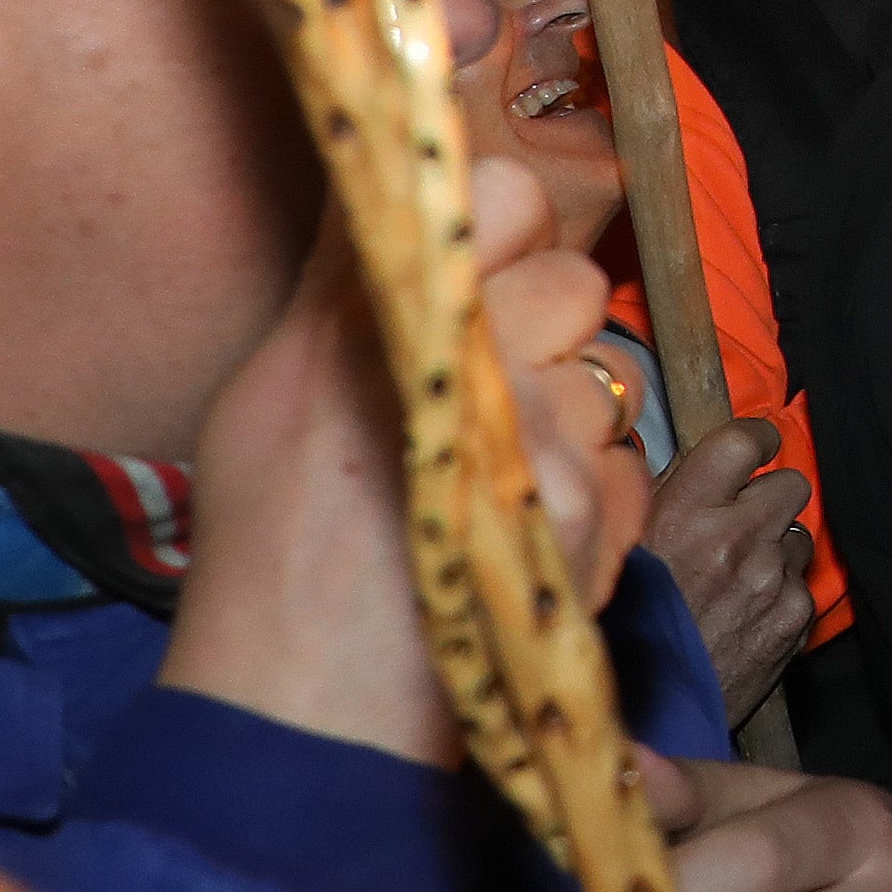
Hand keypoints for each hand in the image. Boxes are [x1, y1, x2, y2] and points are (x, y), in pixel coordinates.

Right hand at [167, 132, 648, 766]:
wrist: (305, 713)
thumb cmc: (271, 558)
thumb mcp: (265, 400)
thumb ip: (340, 284)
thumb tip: (392, 178)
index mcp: (363, 323)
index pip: (506, 193)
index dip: (506, 222)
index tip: (481, 261)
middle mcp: (461, 364)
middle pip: (573, 282)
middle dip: (543, 326)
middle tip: (480, 392)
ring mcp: (538, 441)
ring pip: (607, 377)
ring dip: (567, 421)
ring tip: (488, 485)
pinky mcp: (586, 514)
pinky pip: (626, 463)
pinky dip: (587, 494)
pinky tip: (519, 534)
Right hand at [648, 415, 821, 715]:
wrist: (640, 714)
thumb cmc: (617, 627)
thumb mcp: (622, 548)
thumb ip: (663, 499)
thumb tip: (695, 461)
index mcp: (687, 510)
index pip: (746, 442)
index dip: (756, 440)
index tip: (756, 447)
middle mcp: (737, 537)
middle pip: (792, 484)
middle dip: (771, 498)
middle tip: (745, 519)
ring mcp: (772, 579)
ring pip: (801, 536)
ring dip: (777, 549)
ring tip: (737, 577)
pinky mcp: (794, 619)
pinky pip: (802, 586)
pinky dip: (781, 595)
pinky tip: (746, 615)